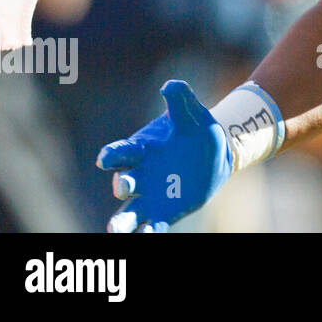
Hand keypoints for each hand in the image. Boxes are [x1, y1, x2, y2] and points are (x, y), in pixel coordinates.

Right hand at [96, 79, 233, 232]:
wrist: (215, 150)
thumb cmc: (196, 128)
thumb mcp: (191, 112)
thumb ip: (180, 98)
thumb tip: (171, 85)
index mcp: (141, 149)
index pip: (121, 152)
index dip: (113, 155)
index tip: (106, 158)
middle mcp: (139, 175)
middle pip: (124, 182)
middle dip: (123, 184)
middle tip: (124, 185)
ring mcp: (150, 196)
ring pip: (130, 212)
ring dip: (121, 221)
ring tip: (115, 230)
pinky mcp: (165, 212)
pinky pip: (153, 226)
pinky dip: (148, 233)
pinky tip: (146, 236)